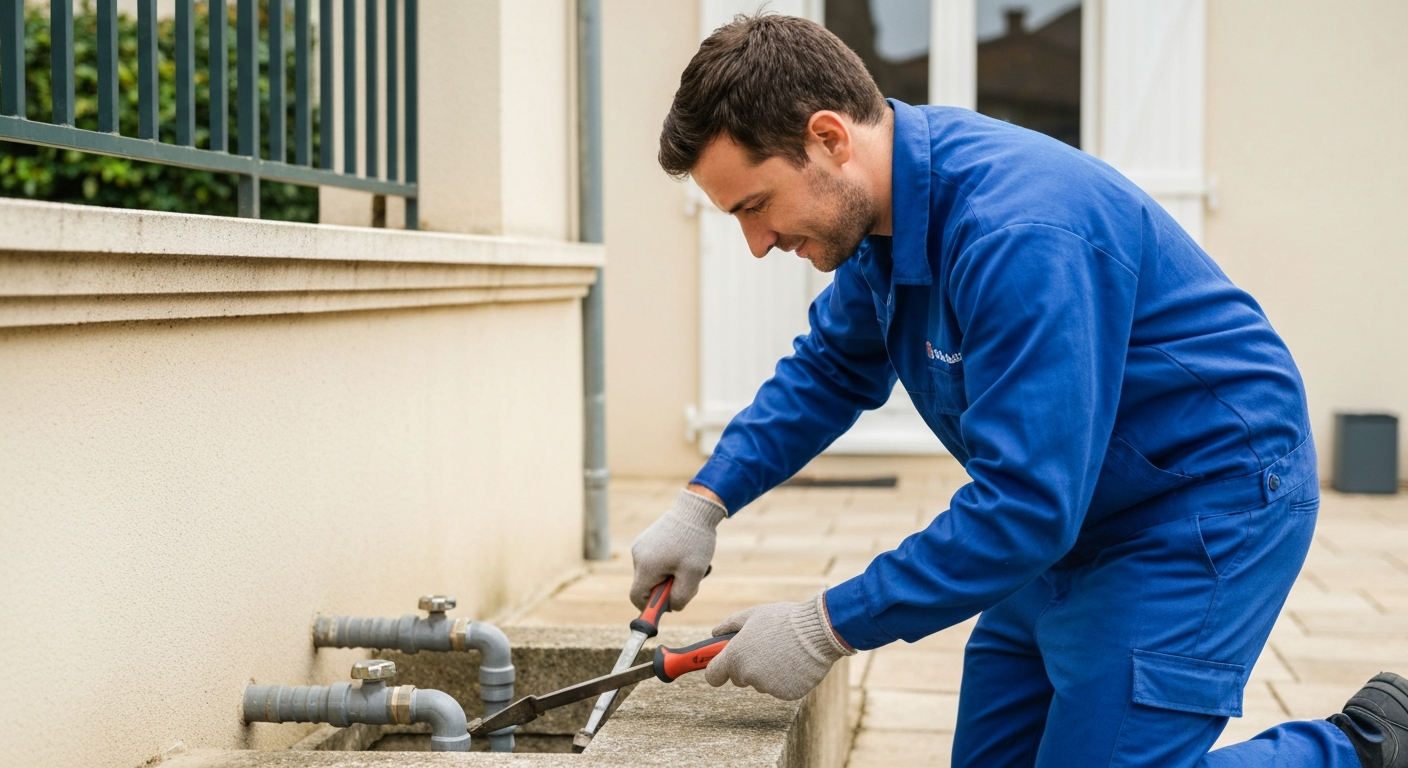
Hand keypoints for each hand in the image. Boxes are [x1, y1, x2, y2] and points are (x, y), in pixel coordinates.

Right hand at [630, 488, 726, 610]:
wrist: (696, 509)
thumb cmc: (695, 543)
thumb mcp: (693, 576)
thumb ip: (680, 597)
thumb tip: (671, 607)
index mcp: (646, 567)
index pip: (637, 598)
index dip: (650, 607)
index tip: (669, 606)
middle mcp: (638, 556)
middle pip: (647, 585)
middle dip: (667, 588)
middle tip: (689, 580)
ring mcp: (641, 545)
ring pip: (653, 573)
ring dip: (671, 574)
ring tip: (690, 563)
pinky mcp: (647, 538)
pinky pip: (655, 560)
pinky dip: (669, 563)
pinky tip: (685, 553)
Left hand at [704, 590, 854, 700]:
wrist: (818, 630)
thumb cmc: (783, 619)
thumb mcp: (752, 615)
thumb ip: (729, 626)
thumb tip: (714, 633)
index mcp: (735, 657)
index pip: (713, 676)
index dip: (716, 670)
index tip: (721, 666)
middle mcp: (748, 676)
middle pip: (739, 678)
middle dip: (747, 666)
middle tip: (764, 648)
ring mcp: (768, 687)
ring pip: (761, 683)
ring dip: (768, 672)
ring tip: (784, 651)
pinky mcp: (786, 695)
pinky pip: (780, 688)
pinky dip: (785, 678)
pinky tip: (795, 661)